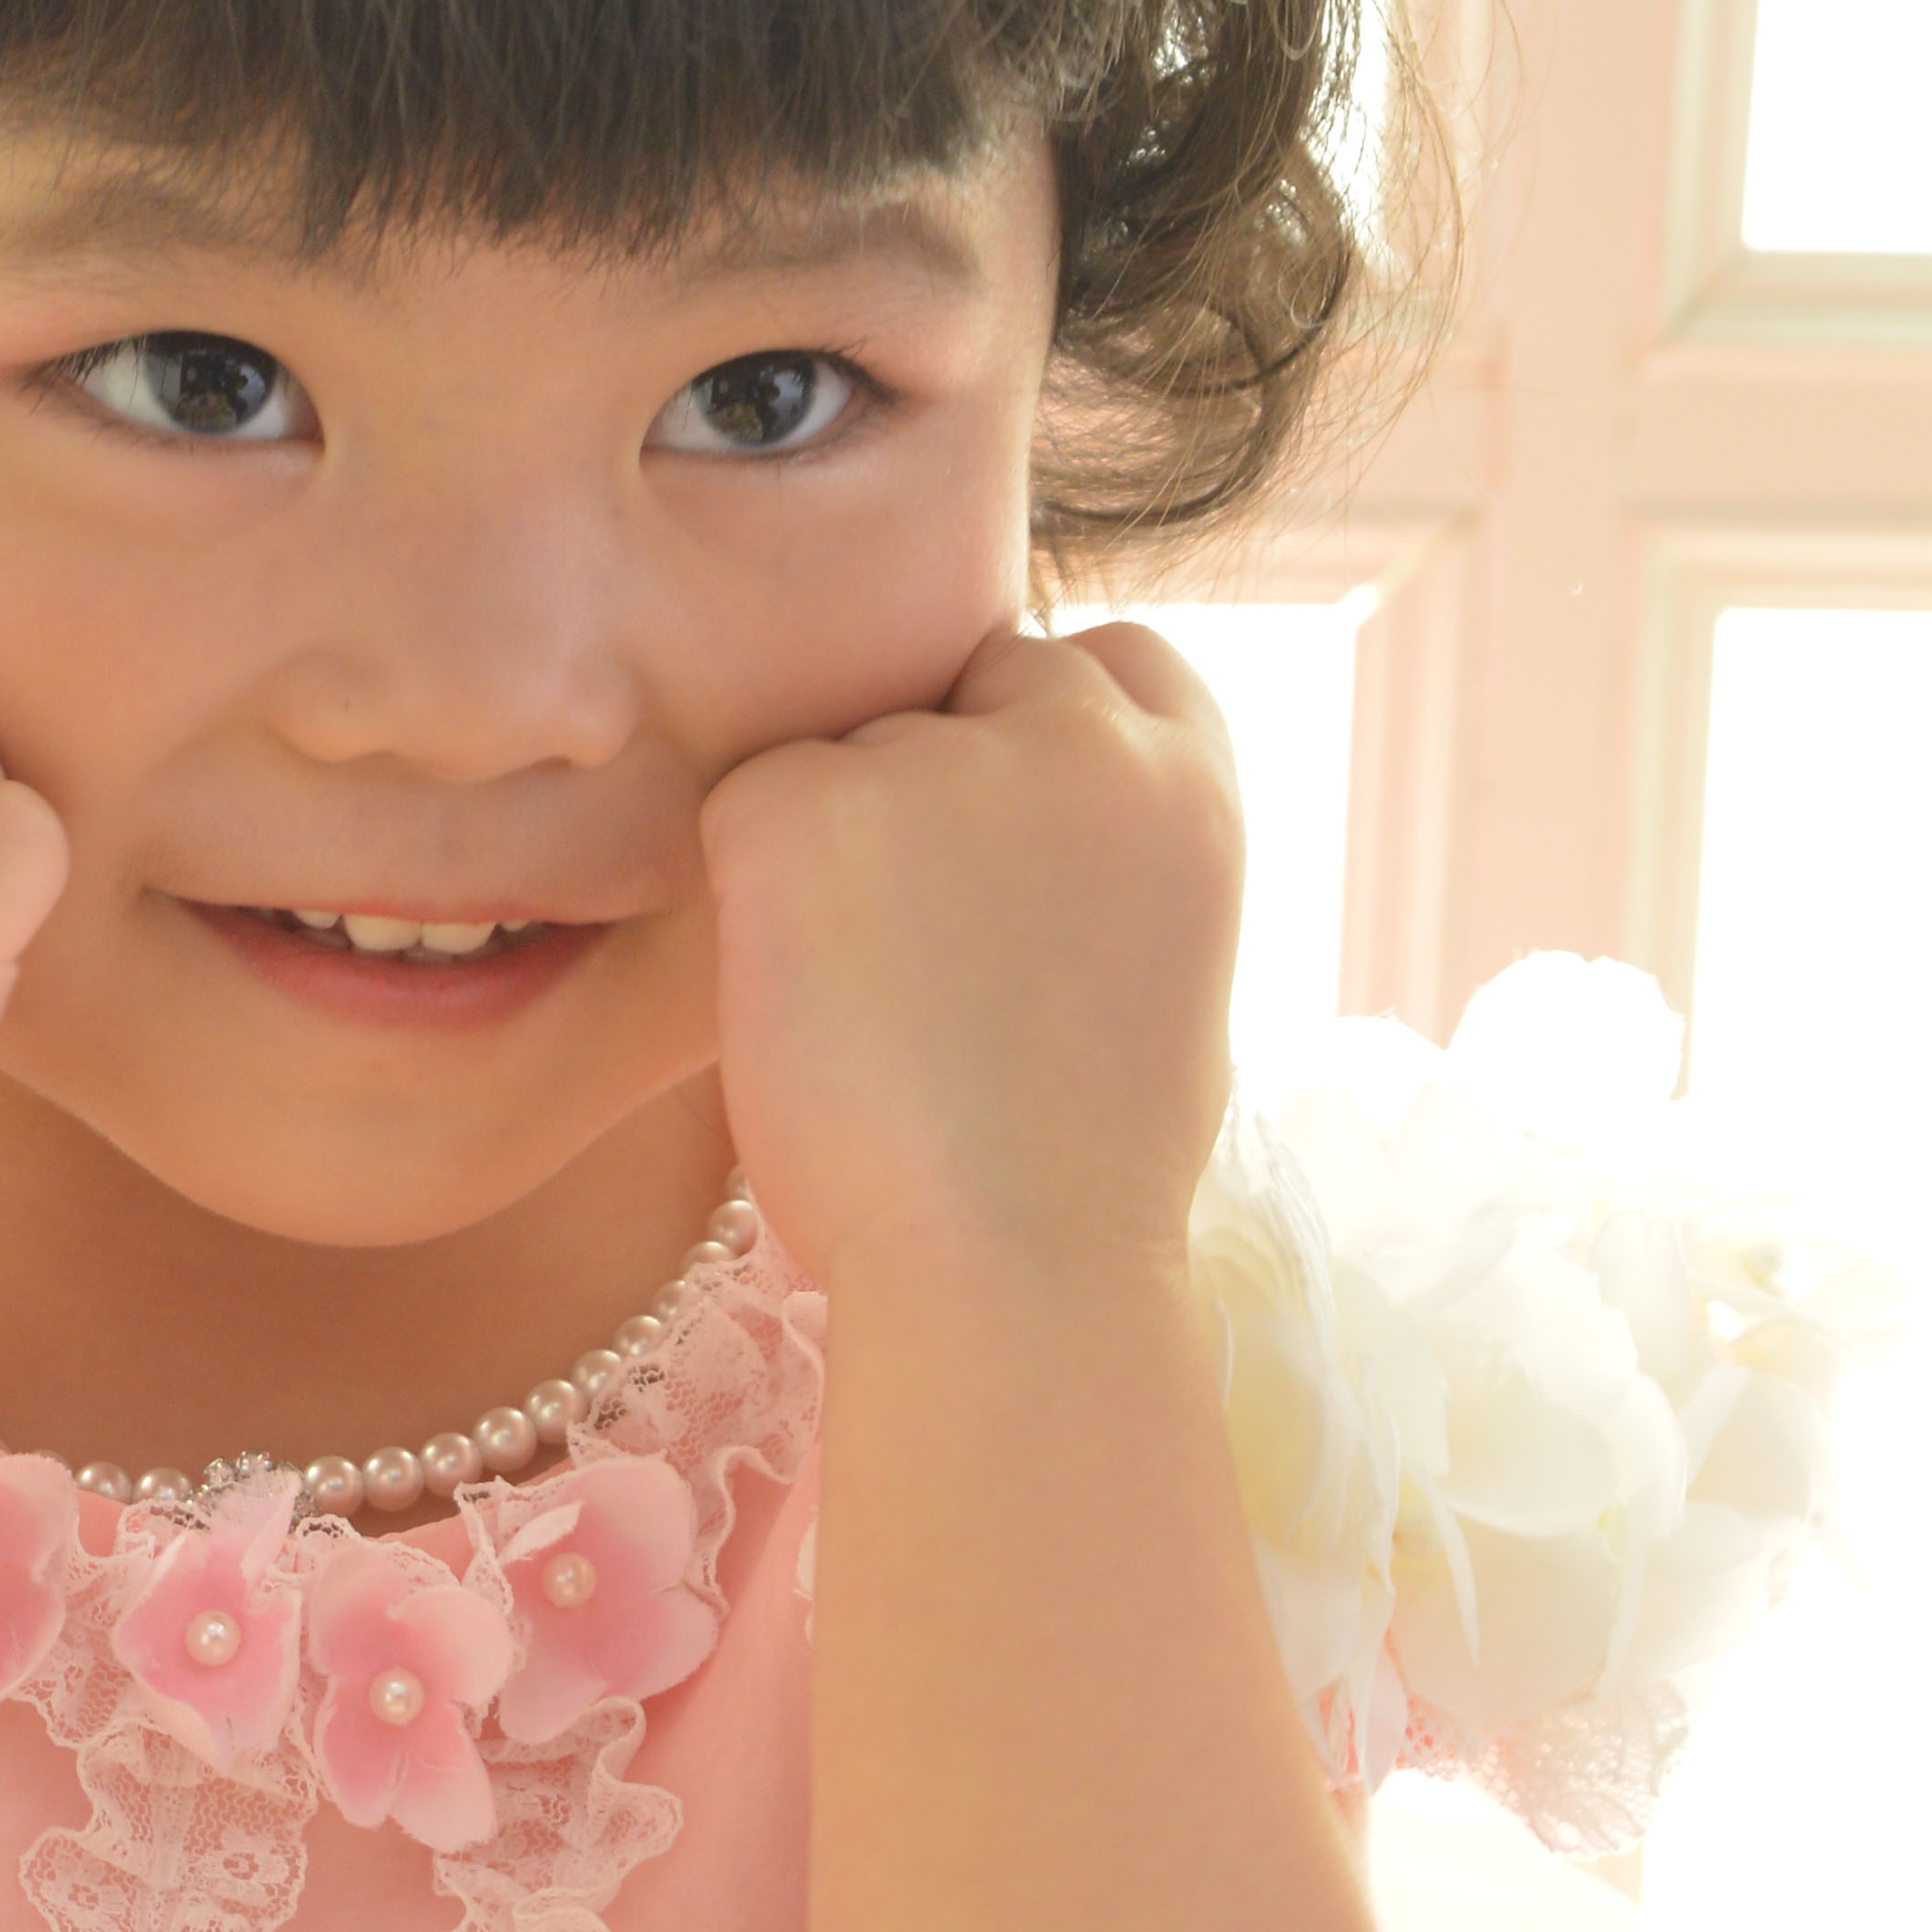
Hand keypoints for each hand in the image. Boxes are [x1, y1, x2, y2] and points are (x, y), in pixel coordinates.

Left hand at [697, 614, 1241, 1285]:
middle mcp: (1079, 736)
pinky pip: (744, 809)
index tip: (1007, 842)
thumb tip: (1037, 831)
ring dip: (839, 854)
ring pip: (850, 755)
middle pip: (965, 688)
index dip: (1040, 733)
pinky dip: (750, 898)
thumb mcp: (1162, 977)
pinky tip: (805, 1007)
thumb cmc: (1085, 1179)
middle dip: (931, 787)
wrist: (1012, 1267)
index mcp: (1188, 785)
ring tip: (876, 1014)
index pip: (1107, 664)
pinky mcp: (802, 805)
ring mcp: (939, 757)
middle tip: (918, 951)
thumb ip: (1119, 860)